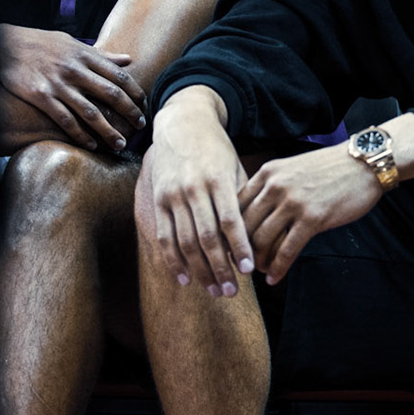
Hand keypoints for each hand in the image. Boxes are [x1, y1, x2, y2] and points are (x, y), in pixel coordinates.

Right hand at [0, 24, 146, 152]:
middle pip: (111, 94)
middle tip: (140, 128)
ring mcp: (58, 84)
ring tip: (119, 145)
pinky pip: (65, 120)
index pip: (119, 76)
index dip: (135, 93)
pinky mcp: (41, 96)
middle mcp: (75, 70)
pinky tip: (91, 145)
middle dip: (129, 113)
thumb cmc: (41, 43)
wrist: (4, 44)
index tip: (145, 106)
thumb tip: (128, 60)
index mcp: (85, 56)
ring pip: (91, 112)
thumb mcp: (73, 43)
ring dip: (108, 131)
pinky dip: (80, 135)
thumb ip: (101, 55)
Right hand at [140, 88, 254, 295]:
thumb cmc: (217, 150)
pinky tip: (185, 279)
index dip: (238, 248)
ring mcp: (172, 195)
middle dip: (220, 268)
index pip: (230, 220)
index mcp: (218, 179)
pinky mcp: (157, 200)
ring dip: (199, 271)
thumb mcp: (235, 167)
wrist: (183, 122)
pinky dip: (173, 261)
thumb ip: (243, 199)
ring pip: (184, 242)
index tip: (249, 270)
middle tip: (231, 292)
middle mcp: (193, 188)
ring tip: (214, 291)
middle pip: (206, 238)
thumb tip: (256, 236)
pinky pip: (163, 236)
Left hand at [240, 144, 384, 283]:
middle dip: (239, 250)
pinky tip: (274, 279)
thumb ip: (271, 186)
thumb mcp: (291, 168)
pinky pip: (287, 249)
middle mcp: (275, 186)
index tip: (229, 246)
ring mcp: (294, 202)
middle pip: (244, 225)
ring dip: (256, 261)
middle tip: (240, 265)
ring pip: (262, 239)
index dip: (229, 230)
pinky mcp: (313, 218)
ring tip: (258, 272)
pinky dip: (278, 268)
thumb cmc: (329, 168)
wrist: (363, 163)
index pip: (236, 205)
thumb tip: (254, 212)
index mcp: (267, 173)